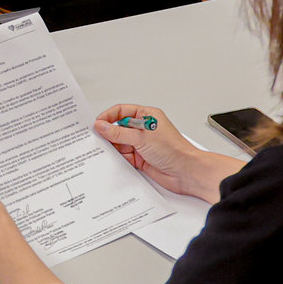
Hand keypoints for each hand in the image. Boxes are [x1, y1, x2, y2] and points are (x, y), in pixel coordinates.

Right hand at [92, 104, 245, 202]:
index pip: (122, 111)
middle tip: (96, 138)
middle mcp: (144, 129)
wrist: (186, 172)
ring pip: (119, 143)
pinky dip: (117, 158)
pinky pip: (123, 157)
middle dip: (108, 133)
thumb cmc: (174, 150)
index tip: (97, 124)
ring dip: (112, 147)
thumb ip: (119, 133)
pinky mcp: (141, 159)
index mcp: (147, 116)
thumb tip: (102, 126)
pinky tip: (112, 160)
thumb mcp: (141, 137)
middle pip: (118, 128)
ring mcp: (142, 144)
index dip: (108, 116)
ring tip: (103, 150)